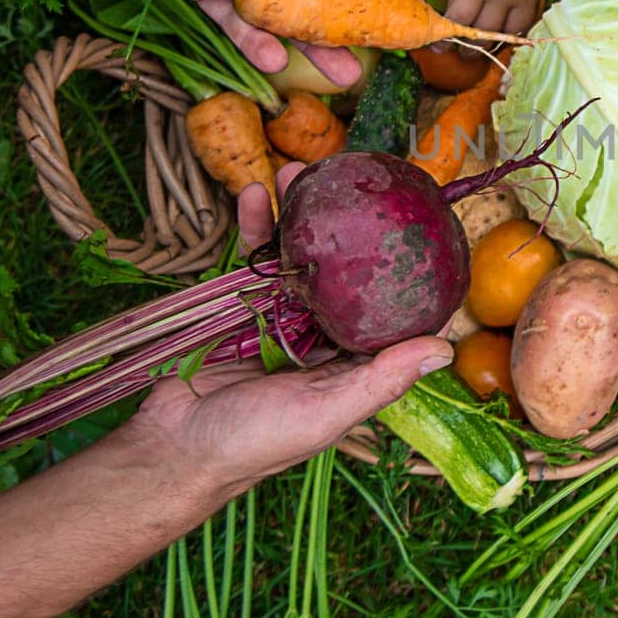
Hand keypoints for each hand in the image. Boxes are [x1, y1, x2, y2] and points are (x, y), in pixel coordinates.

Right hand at [150, 163, 450, 493]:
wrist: (173, 446)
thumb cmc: (256, 442)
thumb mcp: (326, 412)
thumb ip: (381, 380)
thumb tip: (444, 349)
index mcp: (351, 362)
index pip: (388, 314)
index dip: (403, 275)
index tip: (417, 226)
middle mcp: (321, 334)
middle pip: (344, 273)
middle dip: (349, 229)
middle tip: (351, 184)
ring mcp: (279, 315)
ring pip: (298, 256)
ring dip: (298, 214)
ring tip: (299, 172)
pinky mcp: (239, 303)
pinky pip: (252, 257)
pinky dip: (253, 225)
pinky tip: (254, 193)